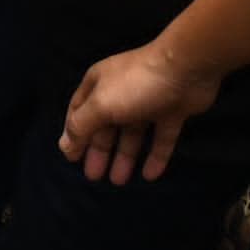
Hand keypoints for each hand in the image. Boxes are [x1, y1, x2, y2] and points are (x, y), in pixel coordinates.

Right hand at [59, 37, 223, 183]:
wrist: (186, 68)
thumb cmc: (135, 85)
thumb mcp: (100, 104)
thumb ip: (81, 126)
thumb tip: (63, 146)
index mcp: (99, 85)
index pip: (79, 112)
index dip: (75, 135)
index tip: (72, 159)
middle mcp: (121, 93)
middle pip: (106, 127)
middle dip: (99, 151)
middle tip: (95, 177)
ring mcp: (148, 102)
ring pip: (133, 135)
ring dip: (125, 157)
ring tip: (119, 181)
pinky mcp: (172, 112)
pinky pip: (161, 138)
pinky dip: (155, 157)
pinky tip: (150, 175)